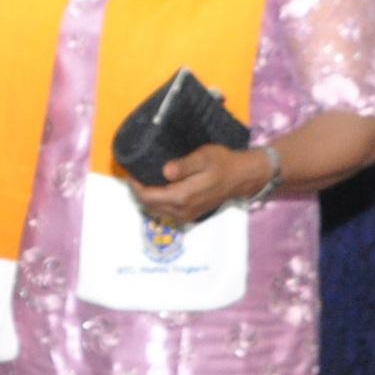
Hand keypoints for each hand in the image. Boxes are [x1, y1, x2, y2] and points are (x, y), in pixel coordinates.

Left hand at [133, 144, 266, 227]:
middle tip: (135, 175)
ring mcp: (186, 216)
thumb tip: (165, 171)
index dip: (135, 186)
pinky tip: (159, 189)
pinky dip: (158, 202)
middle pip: (149, 205)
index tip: (131, 172)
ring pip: (156, 210)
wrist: (243, 177)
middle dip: (138, 192)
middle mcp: (182, 211)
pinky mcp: (190, 216)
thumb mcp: (204, 157)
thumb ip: (184, 166)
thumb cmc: (223, 163)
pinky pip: (166, 212)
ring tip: (144, 181)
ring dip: (147, 198)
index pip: (147, 196)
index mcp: (182, 197)